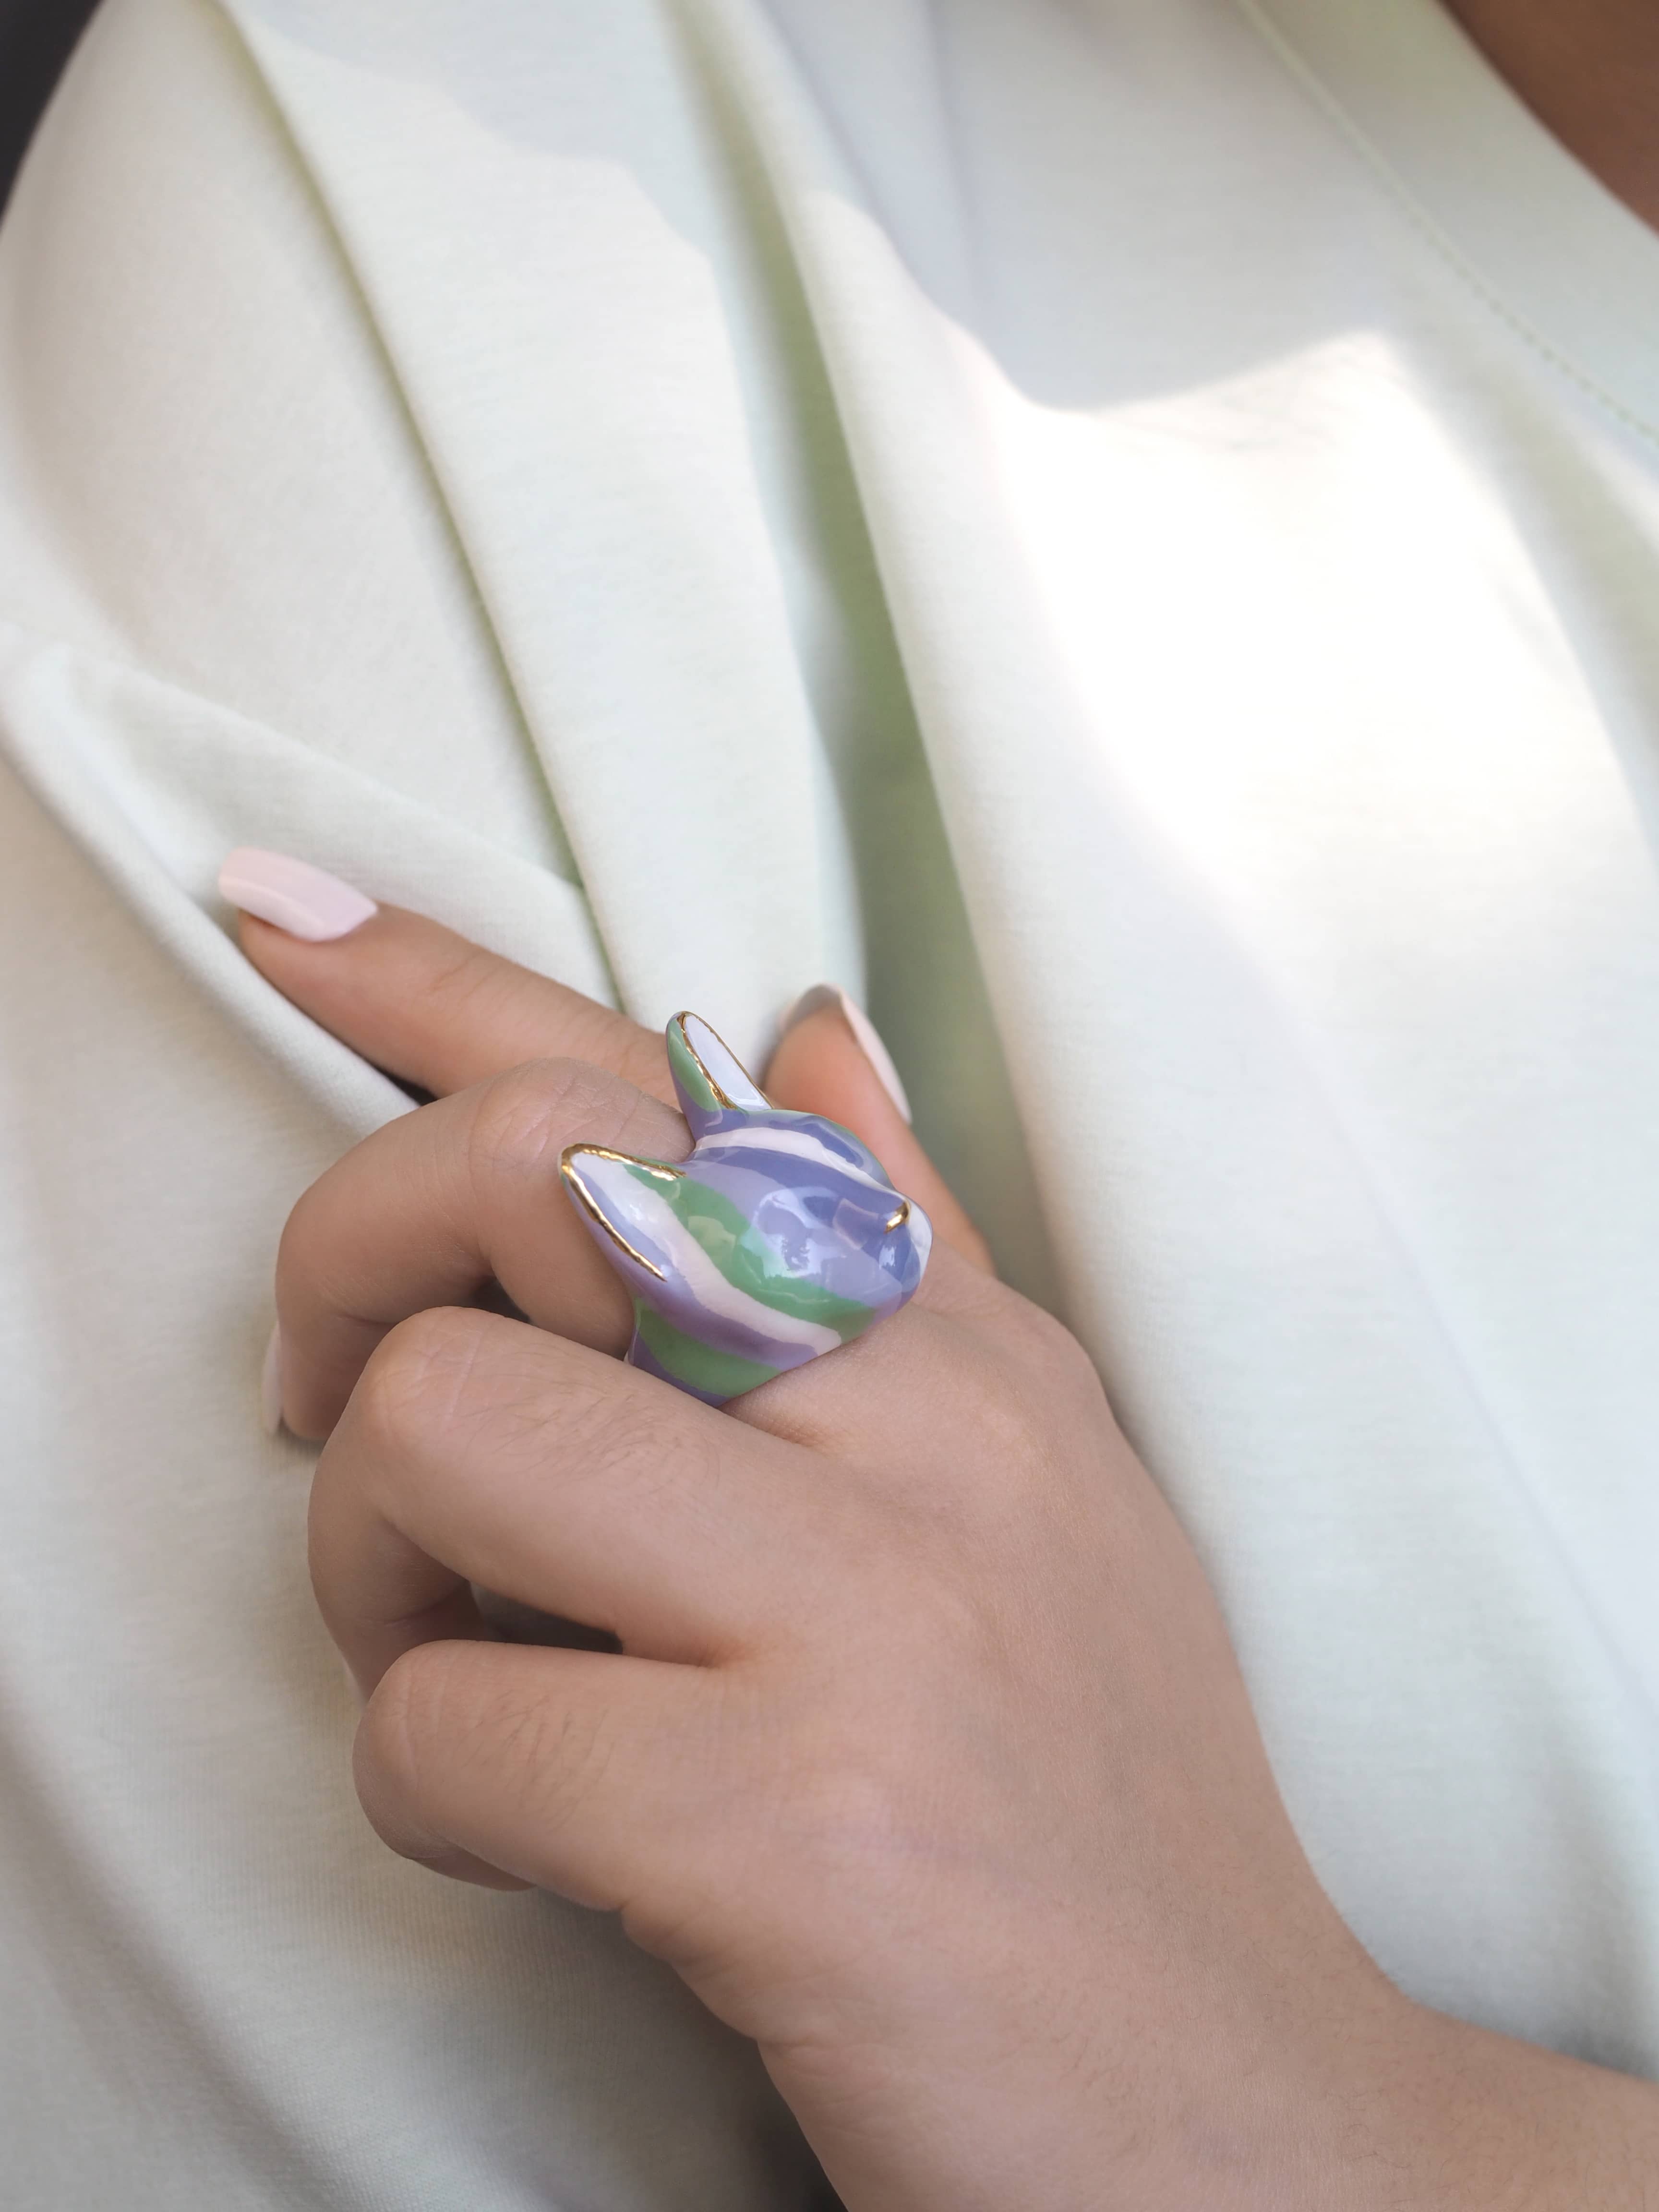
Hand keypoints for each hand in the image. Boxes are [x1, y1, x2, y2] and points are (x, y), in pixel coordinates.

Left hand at [231, 869, 1658, 2210]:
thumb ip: (911, 1248)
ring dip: (376, 1569)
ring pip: (433, 1435)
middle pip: (515, 1190)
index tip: (277, 916)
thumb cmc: (1097, 1795)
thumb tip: (803, 1032)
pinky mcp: (787, 1821)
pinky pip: (442, 1724)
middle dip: (350, 1292)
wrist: (1231, 2113)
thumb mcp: (1040, 1481)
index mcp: (956, 1339)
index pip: (664, 1081)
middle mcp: (922, 1424)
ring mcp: (863, 1610)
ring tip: (471, 1652)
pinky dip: (438, 1785)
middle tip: (347, 1429)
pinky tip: (558, 1833)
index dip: (437, 983)